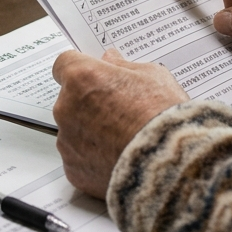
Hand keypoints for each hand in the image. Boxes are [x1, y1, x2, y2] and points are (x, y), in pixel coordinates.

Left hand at [52, 49, 189, 198]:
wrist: (167, 163)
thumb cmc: (162, 116)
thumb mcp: (152, 76)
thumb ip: (124, 67)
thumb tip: (111, 61)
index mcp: (82, 78)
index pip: (64, 63)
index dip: (81, 69)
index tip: (94, 75)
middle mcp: (66, 108)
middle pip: (70, 99)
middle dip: (89, 102)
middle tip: (120, 110)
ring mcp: (67, 142)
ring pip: (74, 130)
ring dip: (91, 131)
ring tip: (124, 138)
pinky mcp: (73, 170)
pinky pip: (79, 158)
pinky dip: (94, 158)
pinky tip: (119, 157)